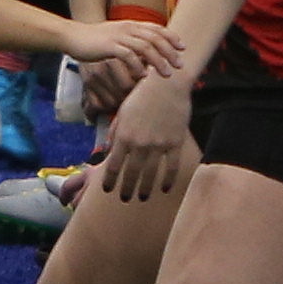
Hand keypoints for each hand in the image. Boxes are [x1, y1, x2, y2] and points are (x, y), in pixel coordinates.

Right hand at [53, 14, 184, 94]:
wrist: (73, 36)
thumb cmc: (95, 40)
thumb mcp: (117, 36)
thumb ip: (131, 41)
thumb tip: (147, 54)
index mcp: (131, 25)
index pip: (157, 28)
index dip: (171, 37)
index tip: (182, 48)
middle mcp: (127, 28)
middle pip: (155, 38)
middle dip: (170, 52)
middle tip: (179, 65)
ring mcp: (118, 36)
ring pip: (145, 47)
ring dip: (158, 61)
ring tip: (166, 74)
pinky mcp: (109, 46)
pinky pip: (128, 55)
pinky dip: (138, 66)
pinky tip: (143, 76)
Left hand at [97, 78, 198, 204]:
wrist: (167, 84)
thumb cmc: (141, 96)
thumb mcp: (122, 113)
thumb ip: (114, 133)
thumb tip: (107, 151)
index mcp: (124, 136)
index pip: (113, 166)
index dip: (109, 180)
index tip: (107, 190)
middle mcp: (140, 144)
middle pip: (131, 174)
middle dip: (126, 189)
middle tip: (125, 199)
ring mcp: (159, 145)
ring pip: (151, 175)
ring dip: (145, 189)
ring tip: (142, 197)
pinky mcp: (175, 143)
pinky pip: (172, 167)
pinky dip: (168, 180)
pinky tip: (164, 188)